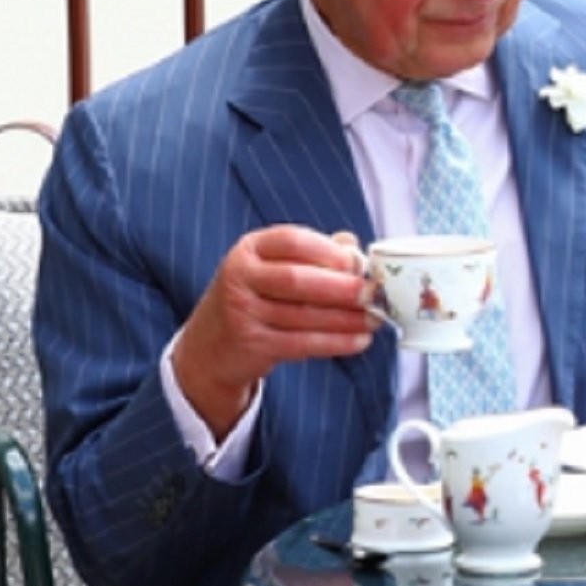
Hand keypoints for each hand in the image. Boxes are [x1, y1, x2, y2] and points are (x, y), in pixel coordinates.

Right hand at [173, 227, 376, 437]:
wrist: (210, 344)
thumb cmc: (257, 296)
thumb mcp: (274, 267)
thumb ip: (313, 254)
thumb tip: (353, 246)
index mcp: (250, 249)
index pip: (291, 240)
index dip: (327, 250)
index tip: (356, 262)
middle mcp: (240, 276)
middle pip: (297, 279)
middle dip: (341, 288)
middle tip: (372, 294)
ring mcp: (242, 311)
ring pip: (303, 315)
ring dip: (346, 319)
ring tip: (375, 319)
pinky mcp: (251, 344)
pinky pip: (301, 343)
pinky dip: (335, 343)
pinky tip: (360, 341)